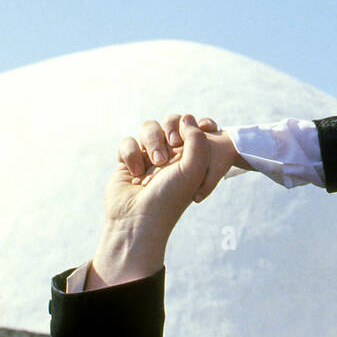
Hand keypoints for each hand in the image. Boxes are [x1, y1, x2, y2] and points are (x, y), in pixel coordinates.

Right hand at [119, 114, 240, 202]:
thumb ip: (196, 139)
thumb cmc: (170, 197)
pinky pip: (128, 142)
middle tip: (173, 145)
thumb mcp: (193, 169)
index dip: (199, 124)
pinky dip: (131, 154)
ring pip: (148, 128)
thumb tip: (187, 117)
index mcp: (191, 158)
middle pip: (170, 122)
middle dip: (170, 130)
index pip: (195, 128)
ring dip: (152, 142)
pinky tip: (135, 173)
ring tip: (155, 163)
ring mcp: (148, 157)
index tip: (209, 127)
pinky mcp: (127, 161)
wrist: (137, 219)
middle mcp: (171, 155)